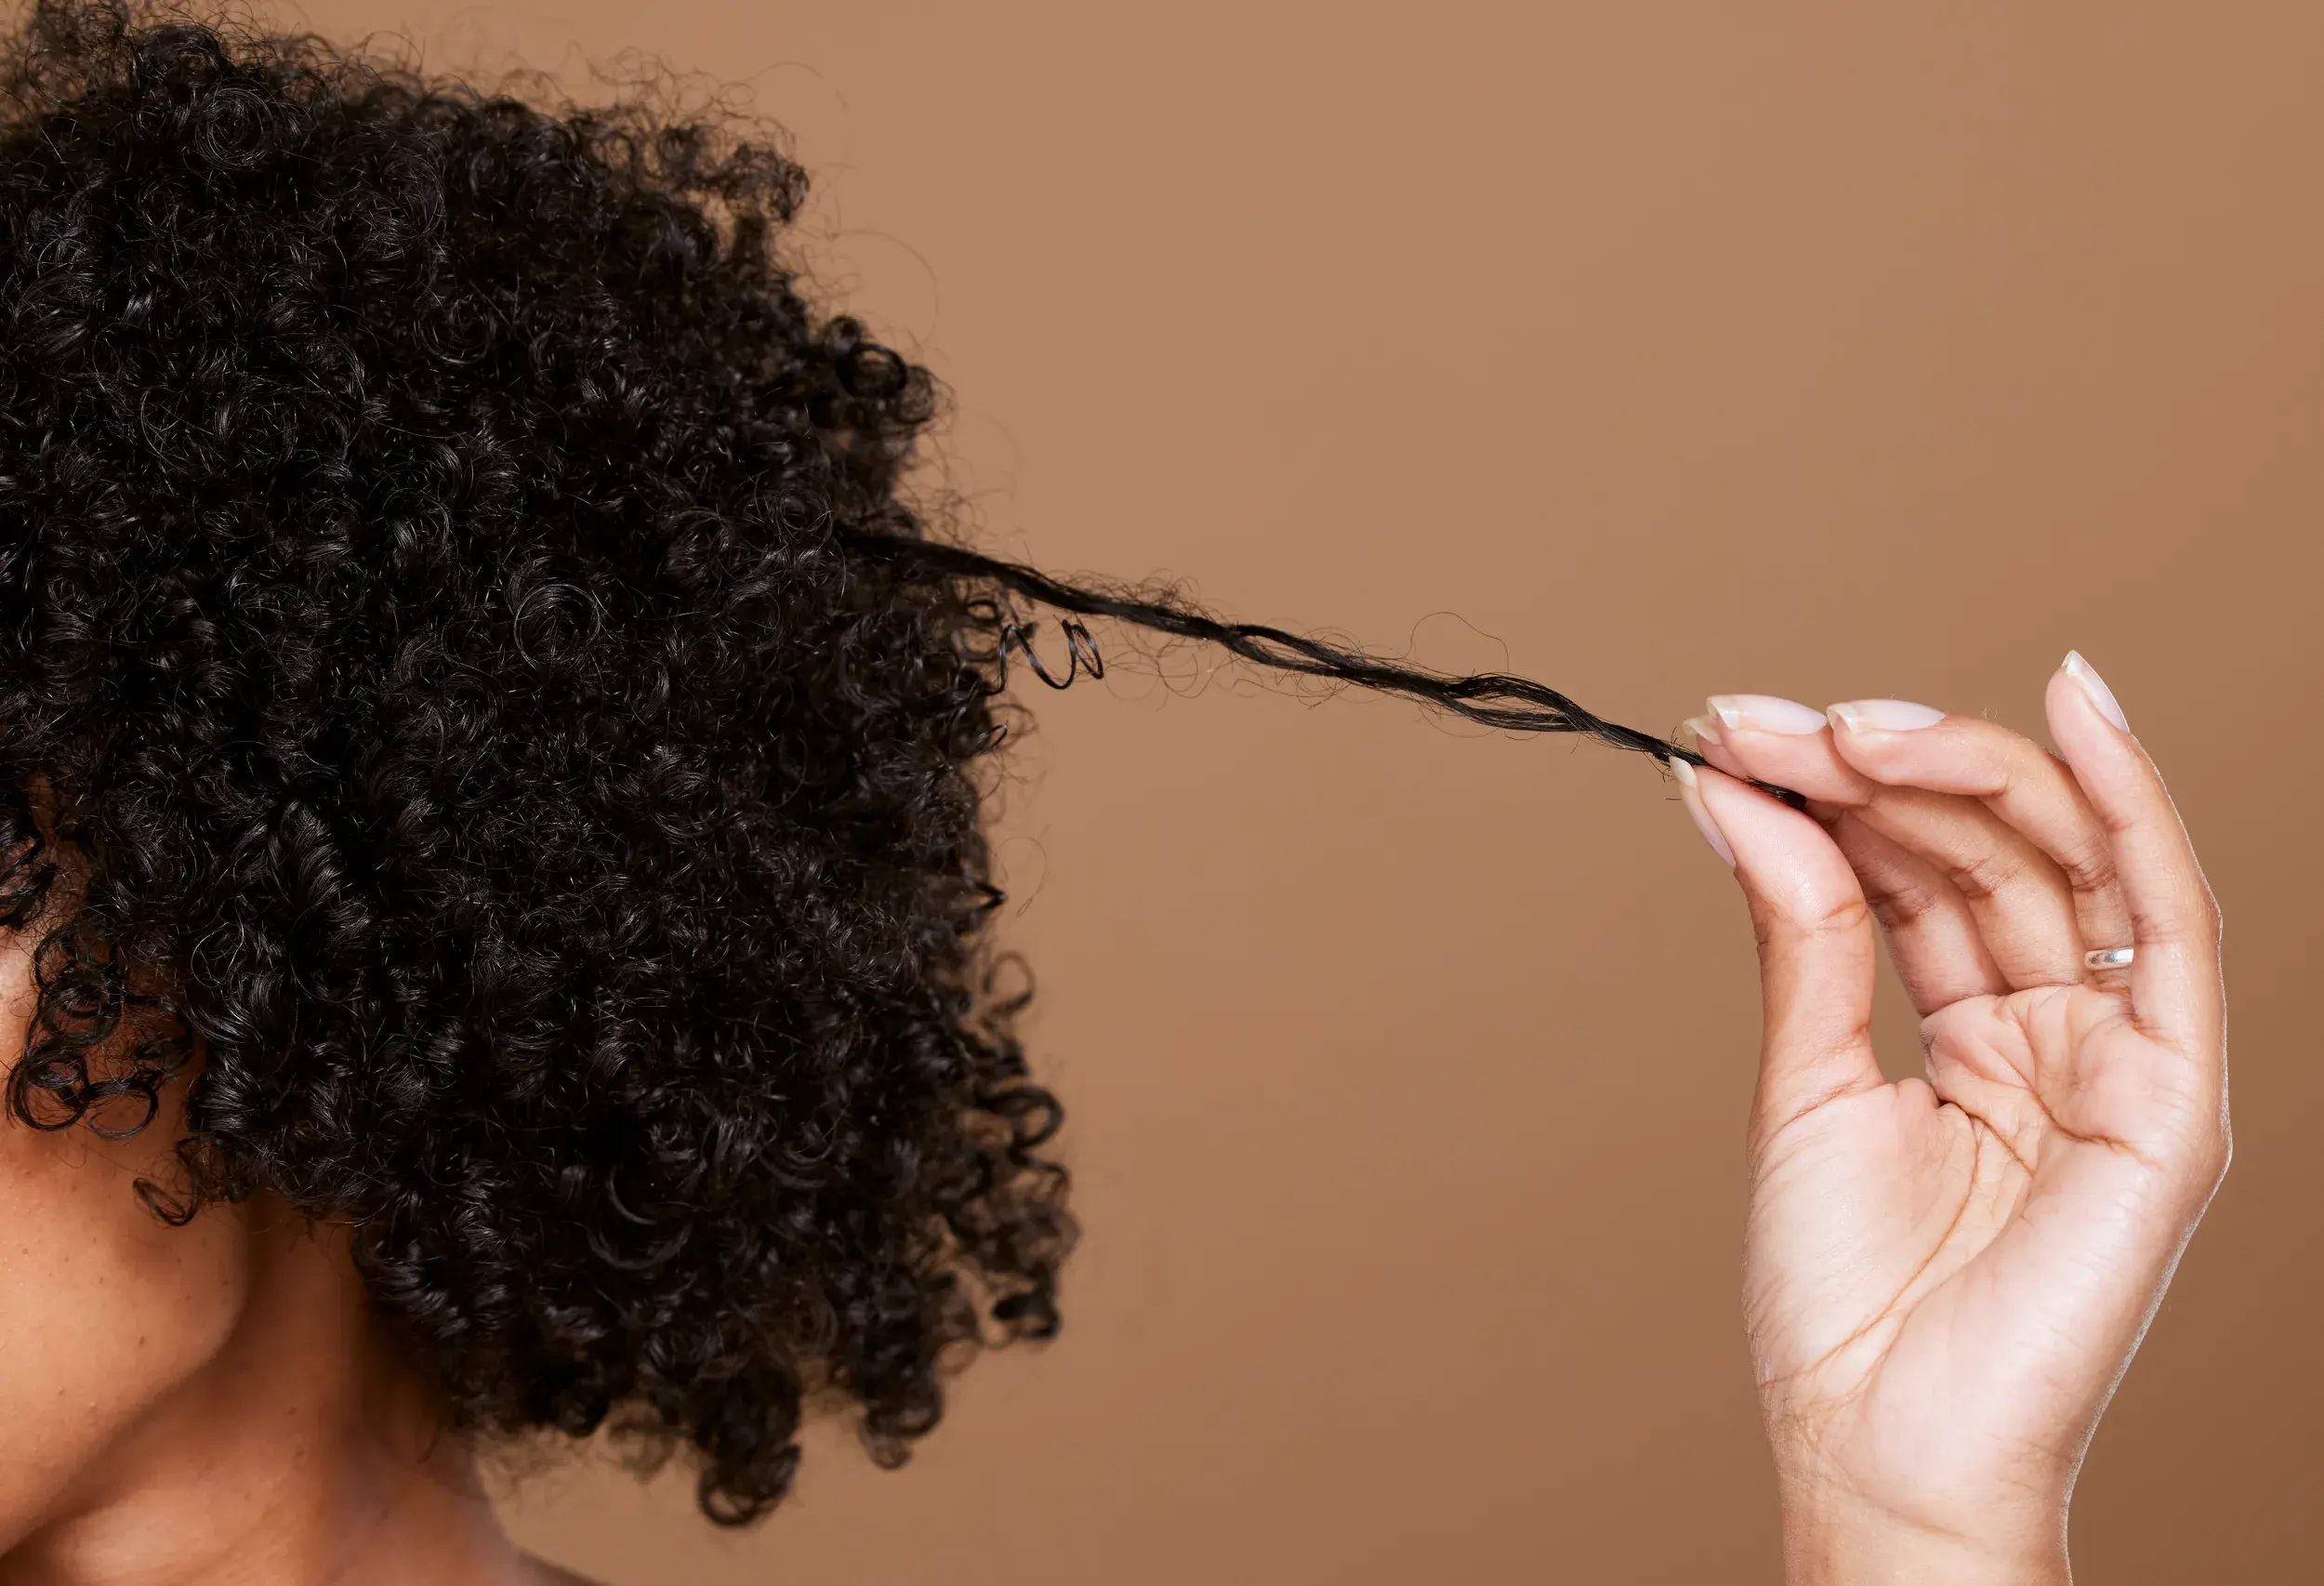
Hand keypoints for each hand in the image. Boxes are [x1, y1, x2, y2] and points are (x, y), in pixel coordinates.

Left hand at [1671, 655, 2227, 1585]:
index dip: (1827, 792)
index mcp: (1976, 1037)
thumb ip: (1801, 930)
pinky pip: (2169, 919)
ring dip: (1954, 767)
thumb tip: (1733, 792)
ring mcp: (2119, 1056)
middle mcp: (2057, 1031)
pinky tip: (2076, 700)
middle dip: (1871, 768)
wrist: (1878, 1446)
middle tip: (1759, 725)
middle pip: (1982, 847)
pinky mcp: (2172, 1093)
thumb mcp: (1804, 1084)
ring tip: (1838, 727)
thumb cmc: (1841, 1304)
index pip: (1915, 869)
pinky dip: (2131, 802)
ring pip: (2061, 858)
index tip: (1724, 733)